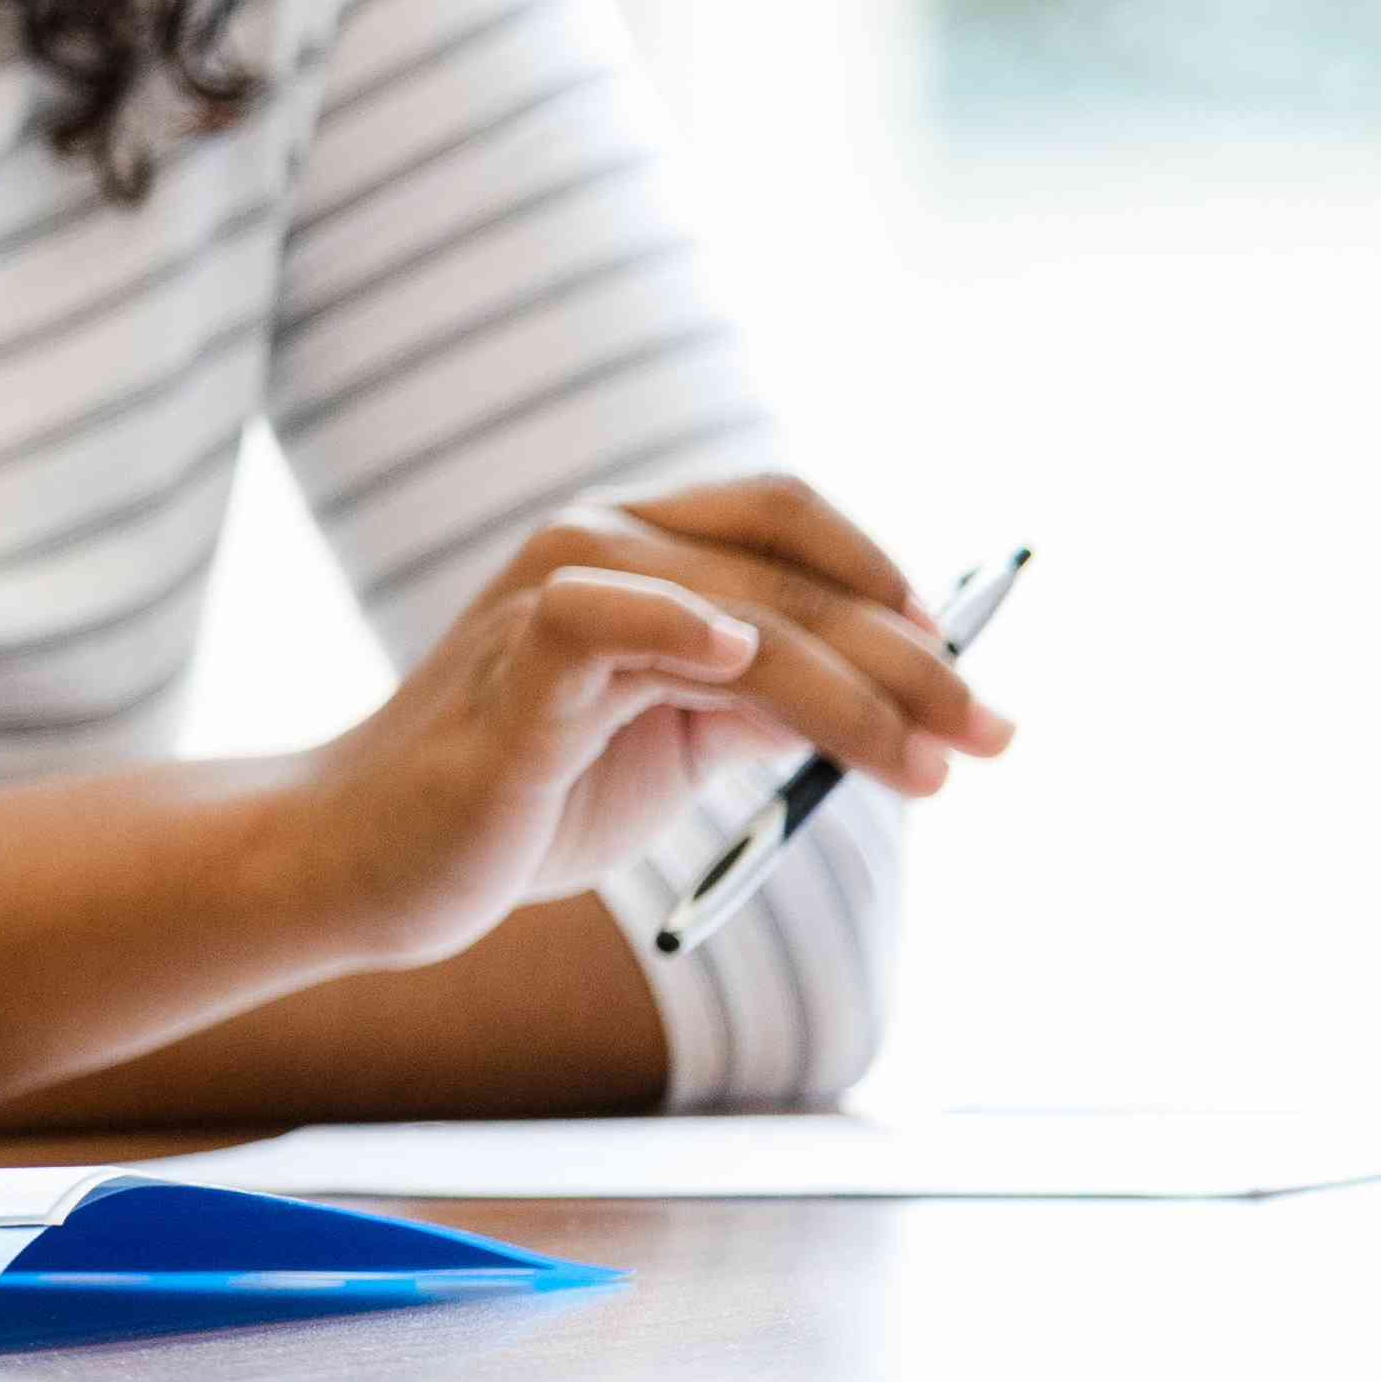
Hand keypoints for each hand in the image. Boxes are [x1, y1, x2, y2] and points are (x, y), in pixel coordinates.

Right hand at [278, 474, 1008, 973]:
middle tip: (999, 733)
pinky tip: (736, 657)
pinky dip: (674, 624)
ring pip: (740, 615)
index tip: (960, 658)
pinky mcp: (514, 673)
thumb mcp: (671, 740)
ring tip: (932, 769)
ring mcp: (548, 601)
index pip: (782, 518)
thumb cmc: (522, 797)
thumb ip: (758, 700)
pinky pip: (599, 619)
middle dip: (914, 660)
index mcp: (627, 548)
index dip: (883, 573)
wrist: (381, 862)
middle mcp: (590, 546)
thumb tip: (892, 696)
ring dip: (857, 694)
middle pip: (789, 577)